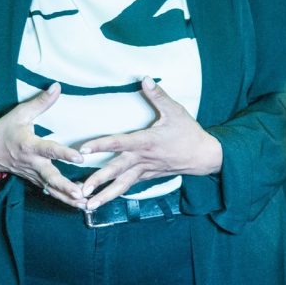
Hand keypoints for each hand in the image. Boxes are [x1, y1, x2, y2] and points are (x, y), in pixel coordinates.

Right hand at [0, 83, 86, 208]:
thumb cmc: (4, 130)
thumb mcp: (20, 113)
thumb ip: (41, 102)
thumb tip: (57, 86)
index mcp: (29, 146)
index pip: (49, 150)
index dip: (64, 154)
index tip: (80, 158)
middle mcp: (32, 163)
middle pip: (50, 178)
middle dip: (66, 187)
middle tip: (81, 194)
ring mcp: (32, 174)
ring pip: (51, 189)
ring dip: (67, 198)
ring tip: (85, 204)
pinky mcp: (33, 180)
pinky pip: (49, 191)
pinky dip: (62, 198)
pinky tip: (78, 204)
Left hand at [79, 77, 222, 210]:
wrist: (204, 156)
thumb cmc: (188, 132)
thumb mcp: (175, 111)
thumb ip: (158, 95)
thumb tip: (145, 78)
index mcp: (146, 141)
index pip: (119, 143)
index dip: (101, 145)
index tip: (84, 150)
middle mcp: (143, 158)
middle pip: (116, 170)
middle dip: (98, 180)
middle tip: (81, 190)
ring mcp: (145, 170)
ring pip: (121, 185)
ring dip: (104, 196)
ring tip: (88, 206)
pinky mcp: (147, 176)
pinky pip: (128, 186)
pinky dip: (115, 194)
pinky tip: (102, 201)